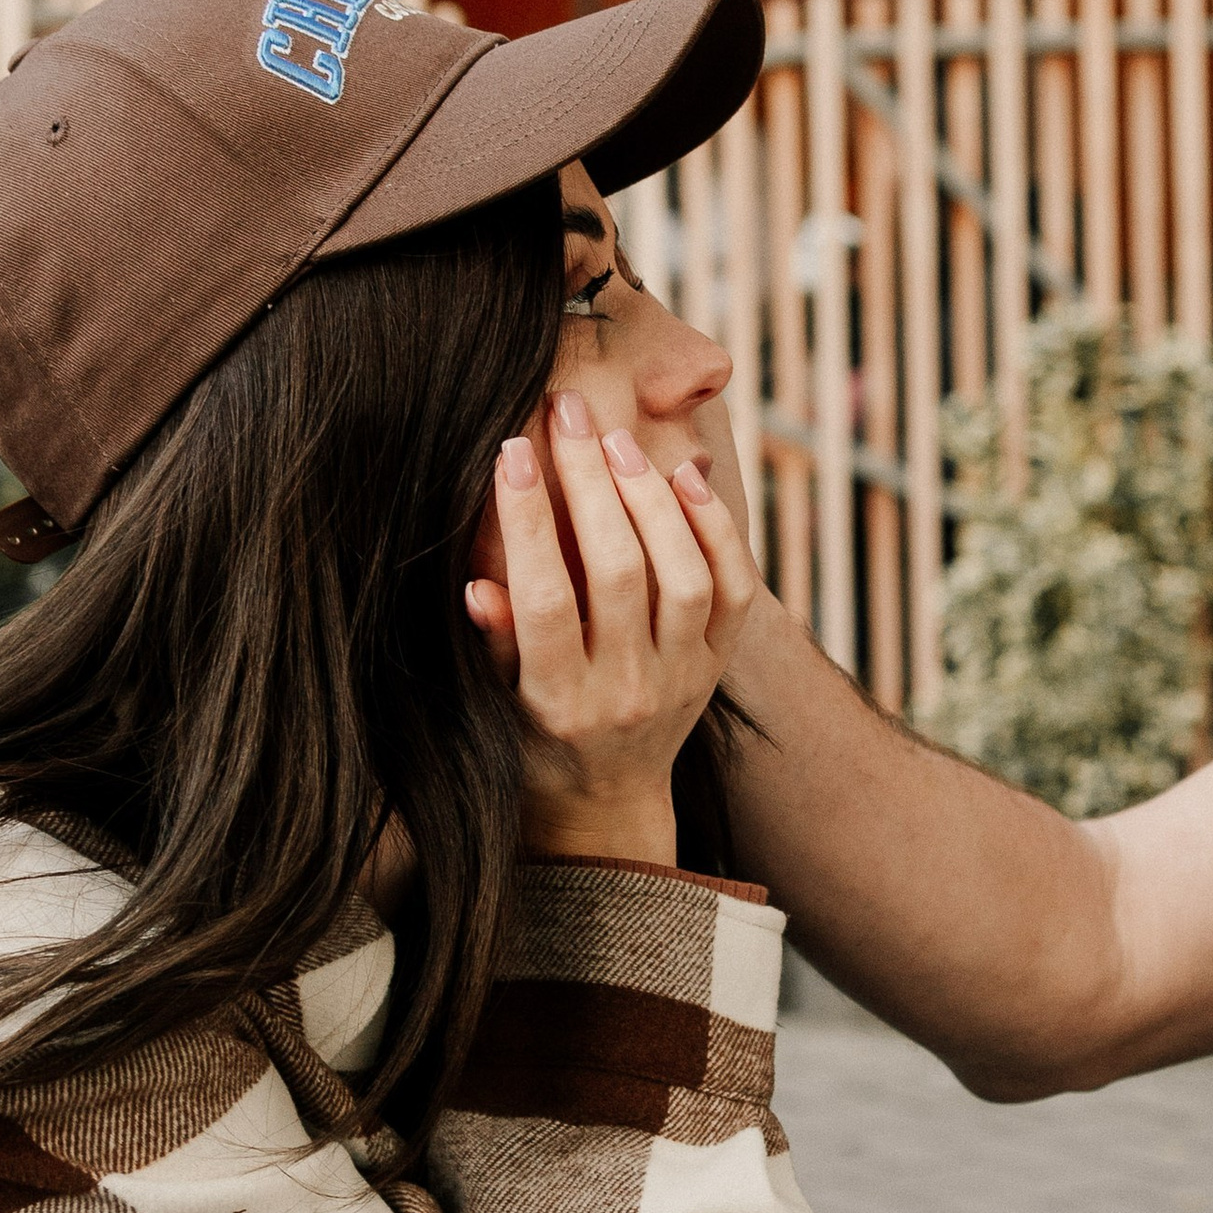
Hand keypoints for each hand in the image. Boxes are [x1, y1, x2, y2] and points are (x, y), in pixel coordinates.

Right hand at [467, 396, 758, 864]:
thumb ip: (493, 643)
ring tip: (616, 440)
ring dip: (651, 498)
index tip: (510, 452)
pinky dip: (715, 528)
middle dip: (589, 481)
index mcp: (560, 701)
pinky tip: (683, 477)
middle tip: (567, 412)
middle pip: (619, 571)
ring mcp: (684, 678)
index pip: (545, 600)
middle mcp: (628, 692)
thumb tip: (478, 585)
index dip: (526, 521)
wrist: (605, 800)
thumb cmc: (530, 736)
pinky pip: (735, 589)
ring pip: (684, 575)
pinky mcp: (719, 663)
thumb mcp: (494, 702)